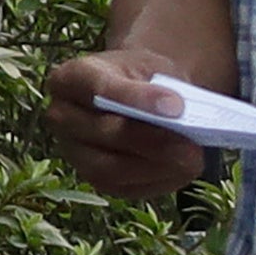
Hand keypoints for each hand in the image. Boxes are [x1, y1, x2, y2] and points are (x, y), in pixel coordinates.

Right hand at [46, 50, 215, 200]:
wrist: (144, 94)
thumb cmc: (144, 78)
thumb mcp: (153, 67)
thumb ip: (160, 88)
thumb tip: (178, 115)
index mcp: (71, 78)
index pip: (97, 87)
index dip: (137, 98)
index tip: (176, 106)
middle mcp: (62, 117)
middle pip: (103, 133)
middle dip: (151, 140)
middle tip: (191, 143)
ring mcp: (74, 151)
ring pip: (108, 168)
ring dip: (155, 167)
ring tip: (193, 159)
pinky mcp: (94, 177)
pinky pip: (123, 187)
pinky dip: (158, 181)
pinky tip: (184, 171)